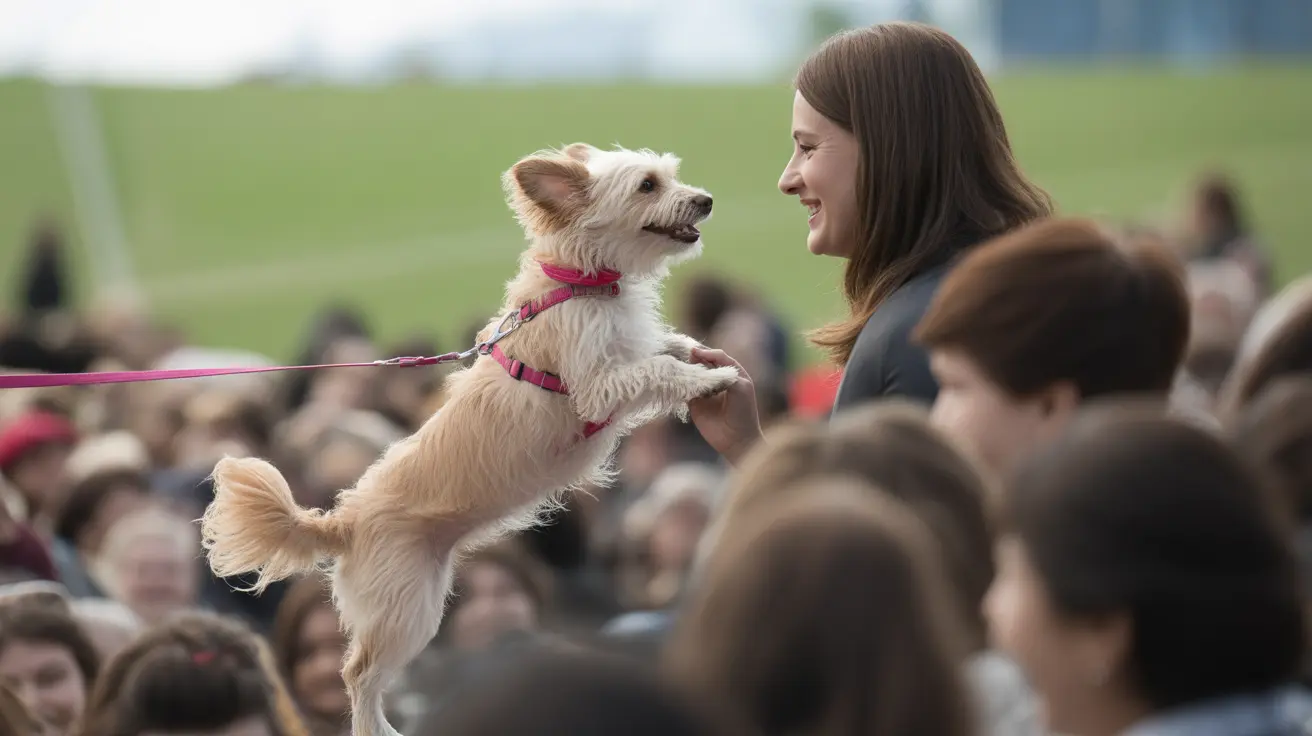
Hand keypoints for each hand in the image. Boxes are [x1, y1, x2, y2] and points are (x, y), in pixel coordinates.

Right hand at [687, 348, 763, 465]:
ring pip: (693, 375)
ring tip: (677, 364)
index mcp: (732, 373)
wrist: (737, 440)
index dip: (706, 352)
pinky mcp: (694, 404)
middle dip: (693, 357)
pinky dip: (680, 384)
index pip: (717, 356)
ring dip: (686, 369)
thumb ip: (725, 372)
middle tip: (682, 353)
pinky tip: (676, 379)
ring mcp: (705, 391)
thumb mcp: (741, 388)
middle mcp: (717, 380)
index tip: (694, 351)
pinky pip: (685, 390)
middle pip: (703, 363)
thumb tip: (704, 363)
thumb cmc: (744, 412)